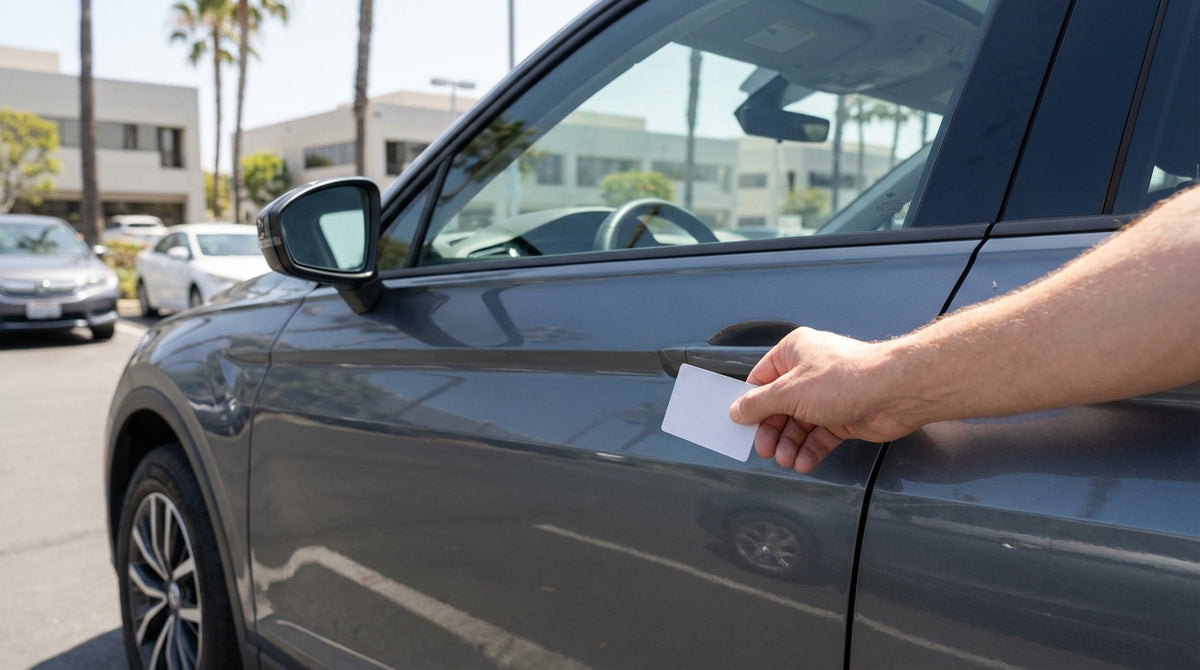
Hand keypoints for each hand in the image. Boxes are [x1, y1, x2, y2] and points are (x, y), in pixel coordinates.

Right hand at [729, 327, 917, 472]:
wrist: (894, 393)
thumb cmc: (845, 379)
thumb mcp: (790, 391)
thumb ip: (760, 403)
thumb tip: (737, 410)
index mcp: (793, 352)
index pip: (761, 379)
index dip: (751, 403)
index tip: (741, 424)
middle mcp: (809, 372)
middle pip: (779, 406)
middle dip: (772, 431)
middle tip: (765, 450)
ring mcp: (827, 396)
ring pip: (799, 424)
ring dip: (790, 444)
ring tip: (786, 460)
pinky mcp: (843, 417)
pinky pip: (819, 436)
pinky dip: (810, 450)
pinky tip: (803, 462)